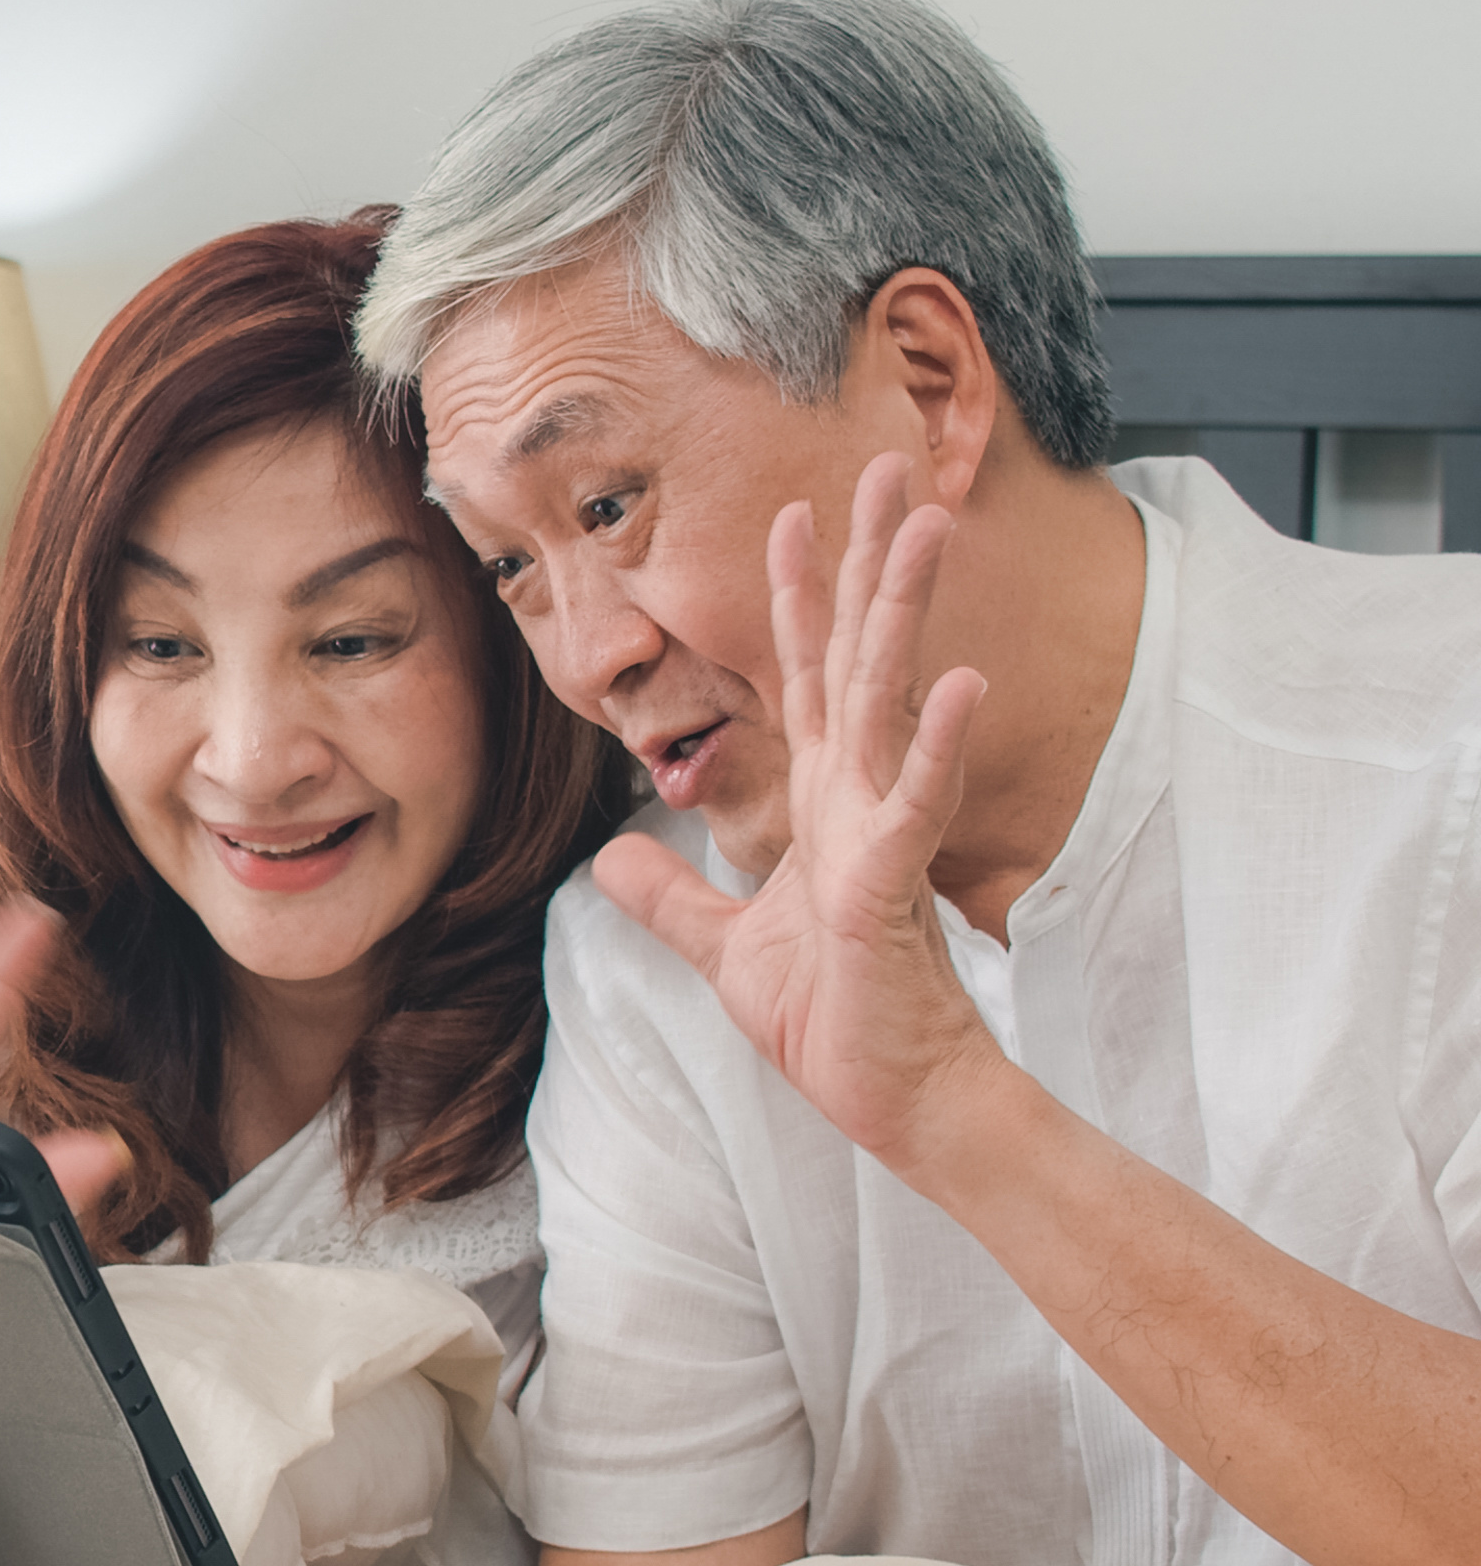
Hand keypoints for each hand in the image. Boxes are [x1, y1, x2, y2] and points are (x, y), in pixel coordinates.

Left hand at [590, 453, 1009, 1169]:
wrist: (893, 1096)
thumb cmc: (832, 1018)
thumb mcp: (724, 946)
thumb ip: (671, 896)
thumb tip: (611, 859)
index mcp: (824, 802)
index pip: (807, 677)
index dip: (797, 598)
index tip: (792, 515)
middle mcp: (859, 798)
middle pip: (859, 656)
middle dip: (864, 563)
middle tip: (881, 469)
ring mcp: (882, 833)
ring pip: (890, 698)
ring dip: (903, 612)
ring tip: (923, 526)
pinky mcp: (894, 885)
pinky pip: (915, 804)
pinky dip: (932, 743)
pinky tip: (954, 680)